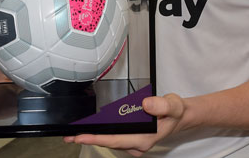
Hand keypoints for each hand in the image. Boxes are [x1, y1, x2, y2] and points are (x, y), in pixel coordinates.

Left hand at [63, 93, 185, 156]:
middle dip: (89, 139)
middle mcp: (138, 144)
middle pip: (109, 142)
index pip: (116, 139)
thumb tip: (146, 104)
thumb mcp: (172, 104)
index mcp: (145, 139)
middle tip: (69, 137)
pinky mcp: (133, 140)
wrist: (179, 116)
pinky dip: (102, 135)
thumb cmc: (174, 111)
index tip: (81, 137)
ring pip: (111, 141)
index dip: (97, 139)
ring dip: (94, 138)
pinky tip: (92, 131)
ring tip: (76, 134)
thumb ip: (161, 105)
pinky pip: (114, 138)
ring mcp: (135, 144)